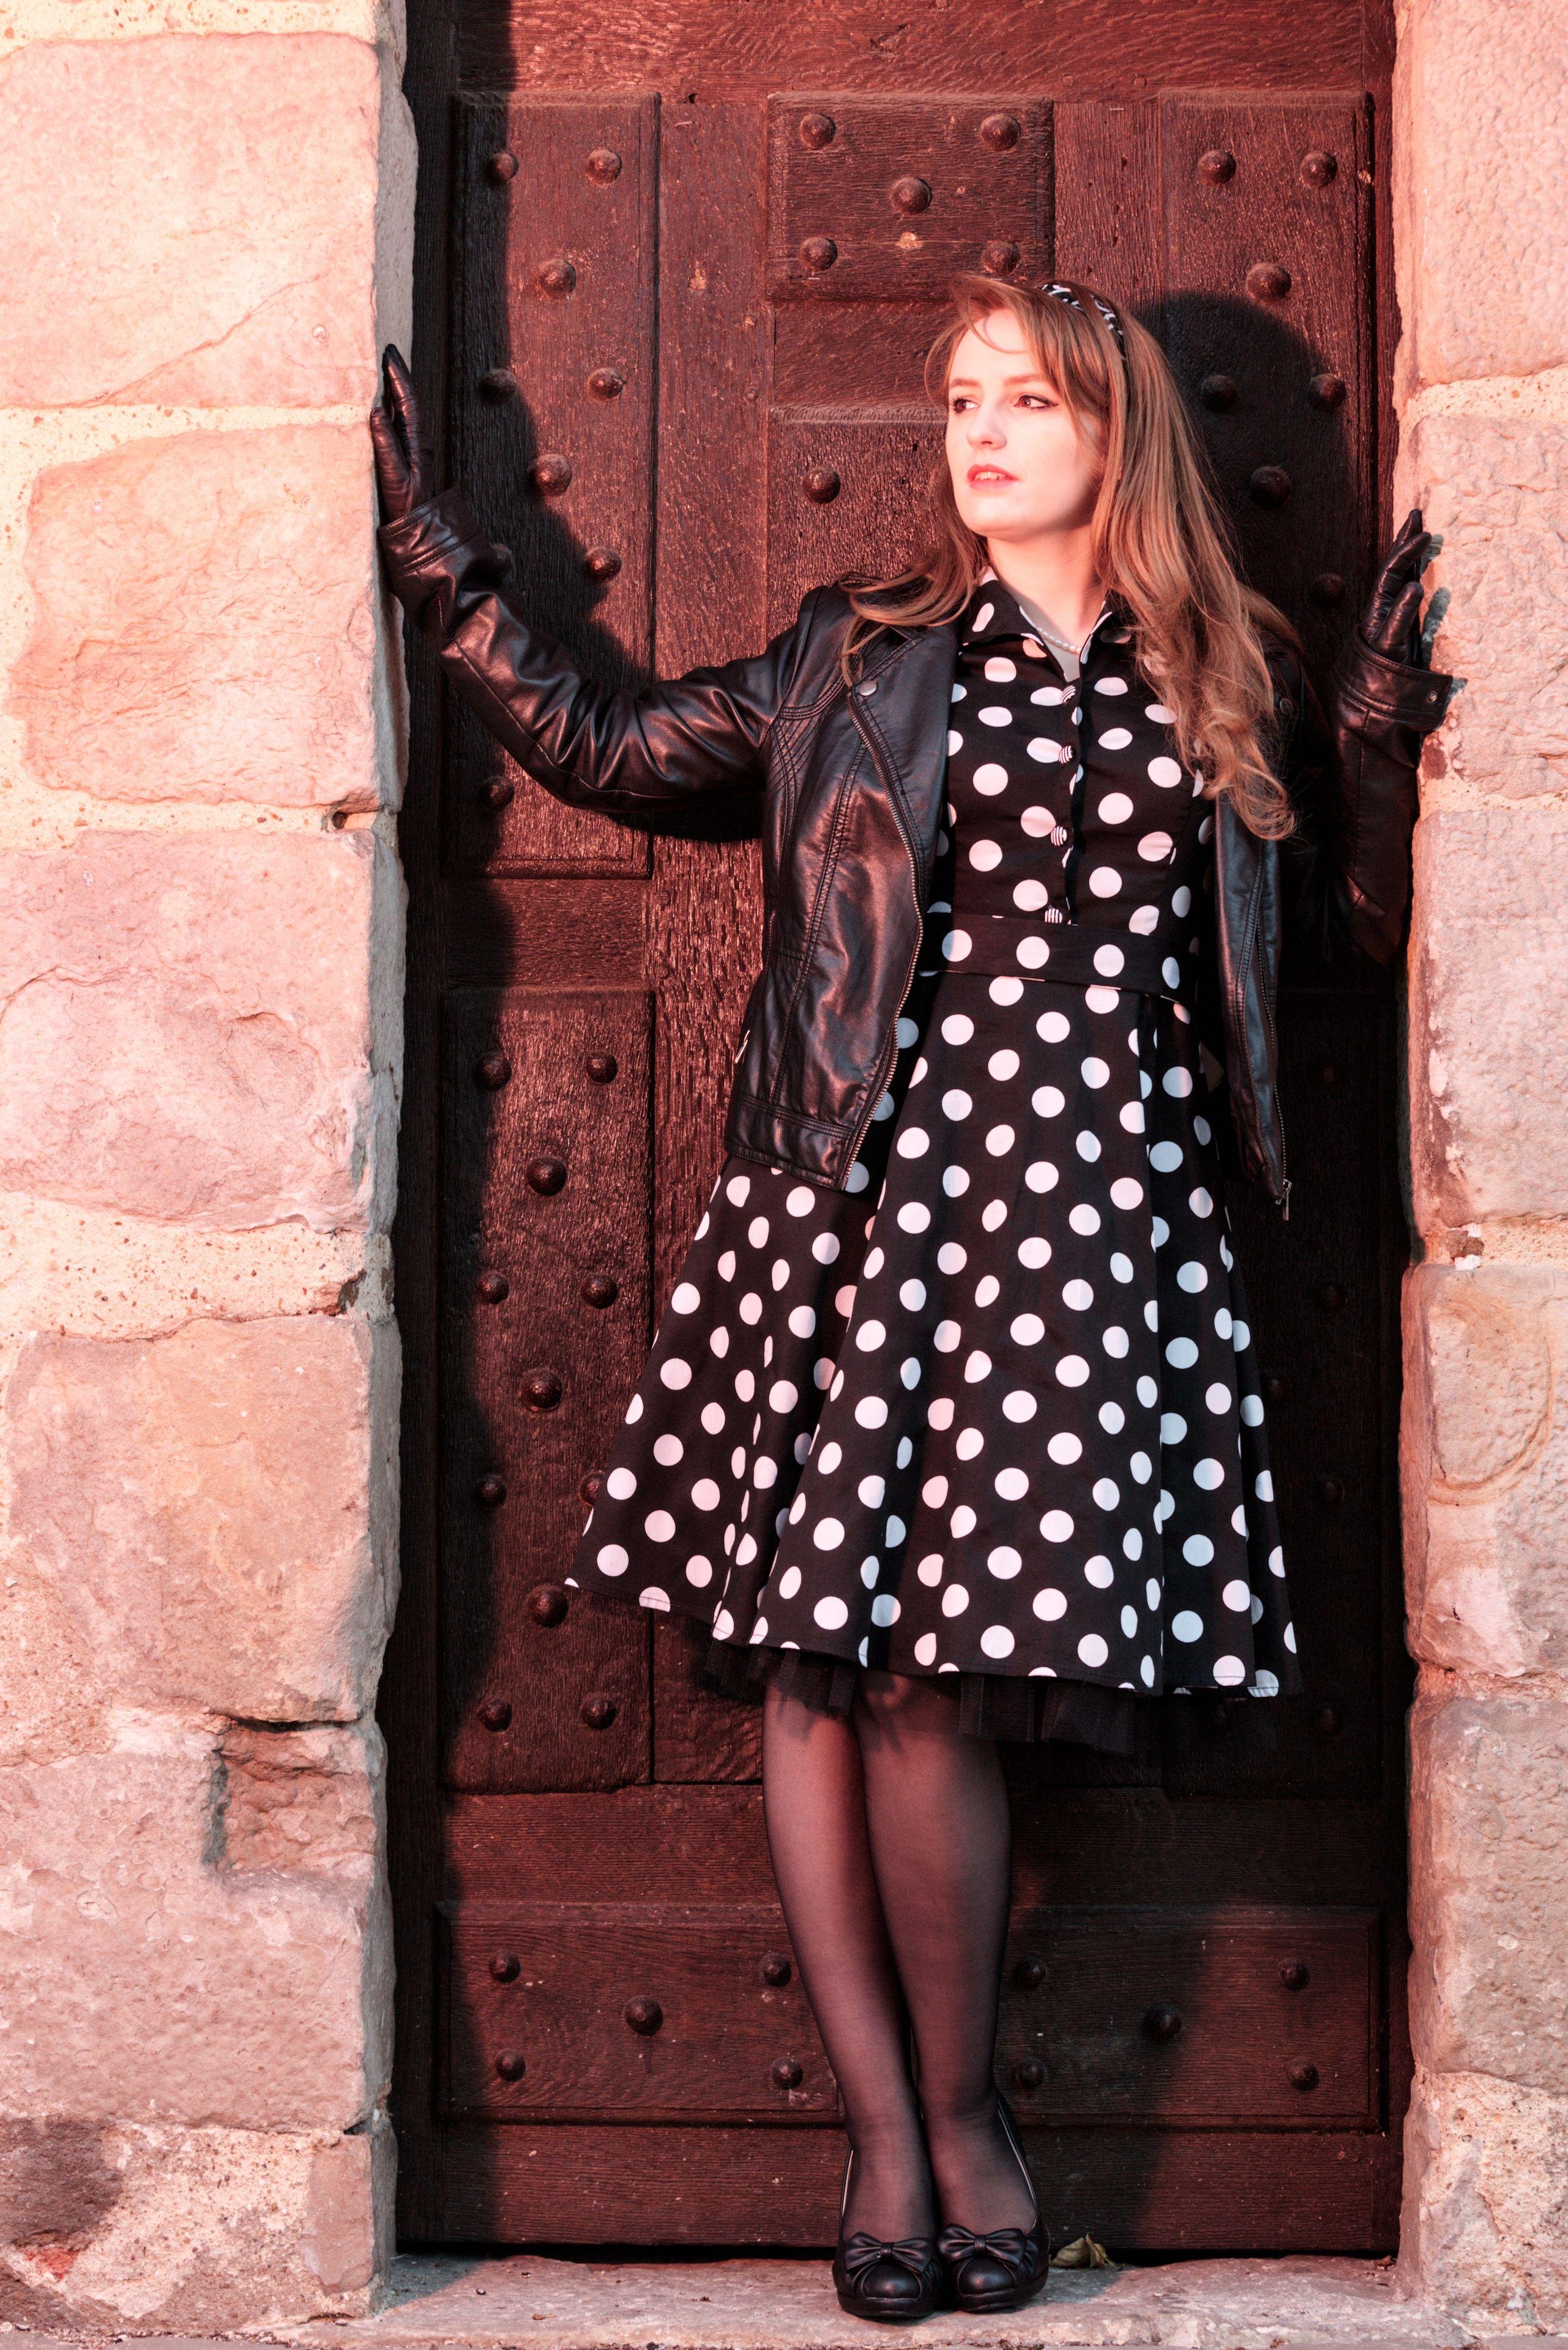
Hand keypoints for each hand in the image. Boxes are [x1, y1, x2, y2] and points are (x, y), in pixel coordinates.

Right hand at [369, 344, 435, 526]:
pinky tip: (382, 403)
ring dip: (394, 388)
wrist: (418, 532)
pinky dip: (390, 407)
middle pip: (407, 399)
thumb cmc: (406, 507)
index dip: (397, 375)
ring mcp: (411, 448)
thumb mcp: (394, 475)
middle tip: (386, 351)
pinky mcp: (405, 457)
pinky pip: (397, 423)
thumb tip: (376, 410)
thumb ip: (386, 444)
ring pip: (403, 409)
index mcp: (416, 440)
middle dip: (397, 374)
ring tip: (383, 368)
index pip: (407, 399)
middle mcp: (416, 440)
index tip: (388, 352)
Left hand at [1359, 508, 1432, 667]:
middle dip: (1404, 539)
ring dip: (1410, 551)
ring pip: (1401, 573)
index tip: (1425, 534)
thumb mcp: (1391, 644)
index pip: (1392, 570)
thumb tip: (1414, 585)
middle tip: (1416, 513)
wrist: (1377, 694)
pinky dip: (1416, 570)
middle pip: (1393, 564)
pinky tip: (1423, 562)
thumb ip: (1401, 616)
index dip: (1407, 551)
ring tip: (1419, 528)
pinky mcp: (1404, 619)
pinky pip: (1409, 587)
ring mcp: (1393, 610)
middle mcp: (1384, 604)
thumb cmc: (1382, 671)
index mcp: (1378, 607)